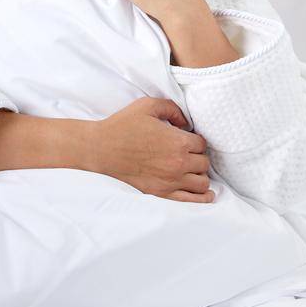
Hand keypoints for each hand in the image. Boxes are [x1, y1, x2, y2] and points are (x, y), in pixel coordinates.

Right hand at [86, 96, 214, 202]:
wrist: (100, 150)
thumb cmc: (122, 126)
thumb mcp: (147, 106)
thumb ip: (172, 108)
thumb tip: (186, 122)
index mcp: (178, 142)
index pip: (202, 144)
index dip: (194, 141)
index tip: (186, 140)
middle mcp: (178, 163)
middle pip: (204, 163)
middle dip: (197, 157)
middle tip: (187, 154)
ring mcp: (171, 181)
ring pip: (202, 182)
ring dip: (199, 175)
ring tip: (191, 171)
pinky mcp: (161, 193)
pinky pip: (192, 200)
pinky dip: (202, 197)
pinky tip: (205, 194)